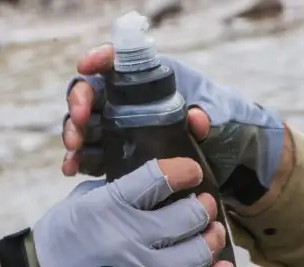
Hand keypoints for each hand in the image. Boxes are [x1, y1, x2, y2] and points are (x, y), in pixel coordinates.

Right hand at [32, 157, 235, 266]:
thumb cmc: (61, 241)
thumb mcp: (83, 202)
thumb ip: (120, 190)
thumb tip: (157, 182)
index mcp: (110, 206)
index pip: (161, 177)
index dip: (184, 171)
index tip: (191, 173)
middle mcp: (129, 239)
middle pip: (189, 215)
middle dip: (203, 206)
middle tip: (203, 205)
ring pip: (198, 252)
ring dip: (211, 238)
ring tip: (210, 232)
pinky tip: (220, 266)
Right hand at [62, 44, 286, 206]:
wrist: (232, 165)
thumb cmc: (226, 130)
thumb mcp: (221, 122)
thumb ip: (208, 120)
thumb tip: (196, 118)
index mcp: (152, 84)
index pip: (120, 62)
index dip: (101, 59)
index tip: (87, 65)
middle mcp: (131, 102)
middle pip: (94, 93)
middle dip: (80, 103)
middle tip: (82, 122)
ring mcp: (122, 129)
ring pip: (87, 125)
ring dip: (75, 135)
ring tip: (74, 152)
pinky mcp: (119, 155)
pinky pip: (92, 154)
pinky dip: (79, 160)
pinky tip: (71, 170)